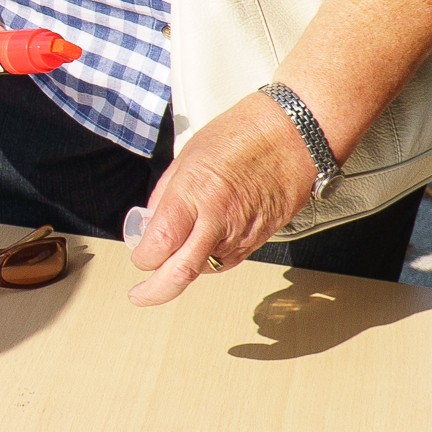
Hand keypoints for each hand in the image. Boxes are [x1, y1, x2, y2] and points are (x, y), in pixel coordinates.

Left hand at [125, 91, 317, 306]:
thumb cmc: (242, 137)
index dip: (142, 257)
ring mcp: (241, 235)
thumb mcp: (186, 158)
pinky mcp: (259, 240)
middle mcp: (218, 221)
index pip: (158, 245)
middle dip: (155, 291)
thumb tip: (150, 222)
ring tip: (176, 250)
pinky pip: (227, 260)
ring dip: (184, 268)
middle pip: (181, 272)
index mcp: (194, 195)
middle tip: (139, 295)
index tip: (138, 255)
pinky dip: (210, 259)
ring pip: (204, 269)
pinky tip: (203, 244)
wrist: (293, 136)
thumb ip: (166, 195)